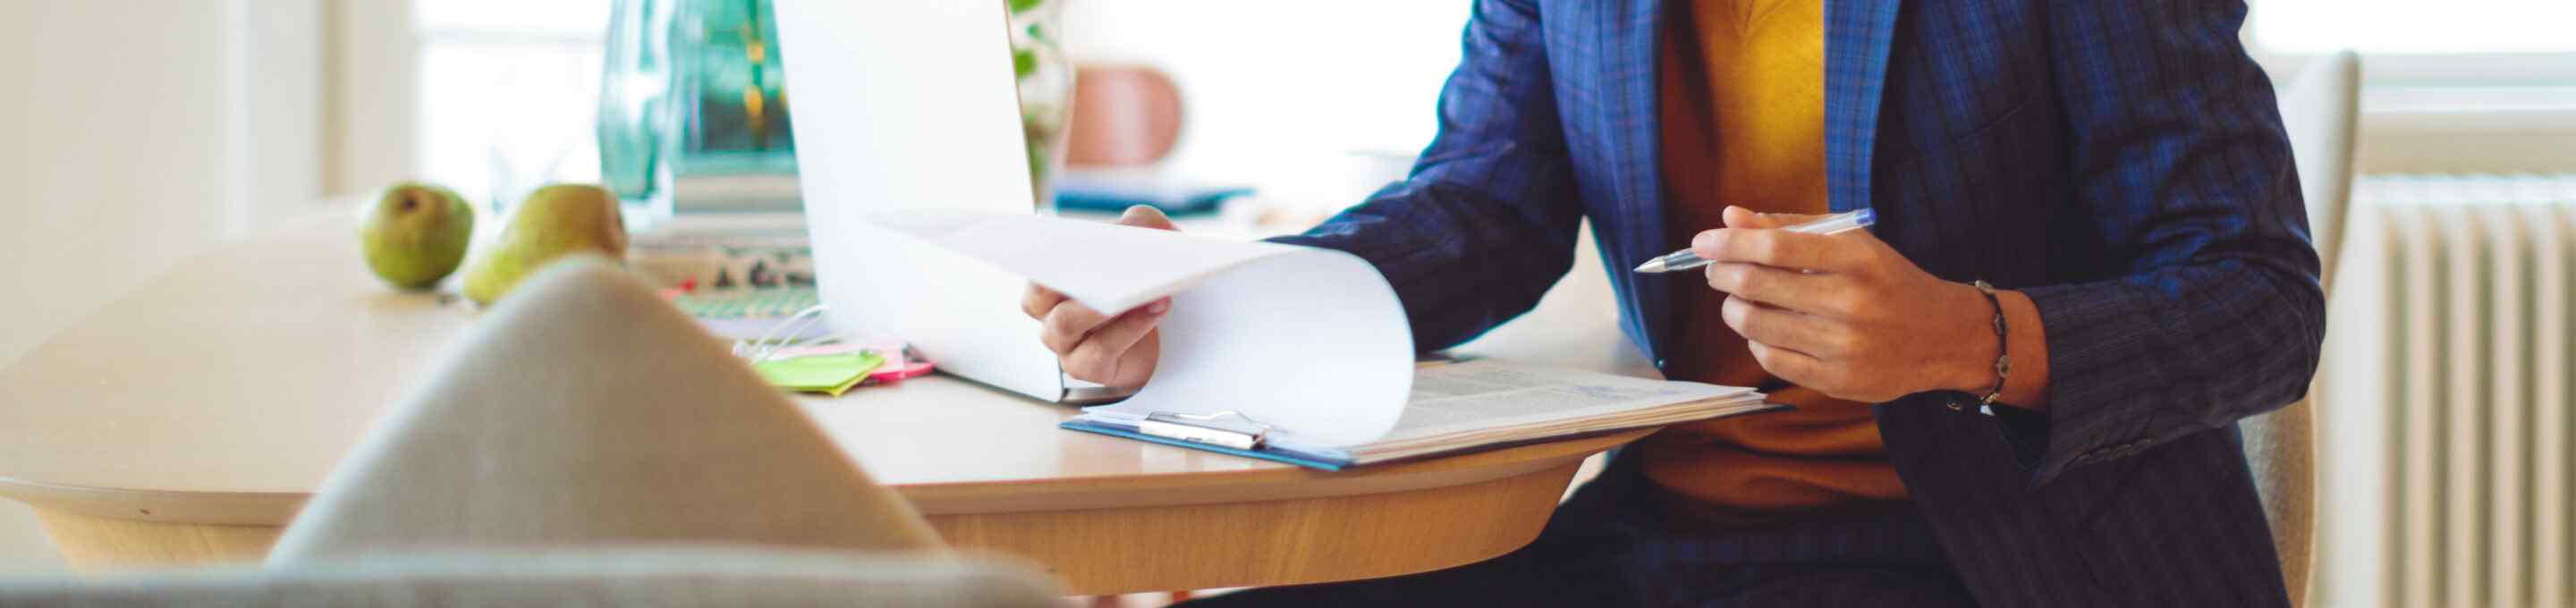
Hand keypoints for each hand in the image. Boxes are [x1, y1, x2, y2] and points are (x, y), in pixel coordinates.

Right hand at [1020, 206, 1176, 388]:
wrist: (1170, 332)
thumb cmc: (1144, 280)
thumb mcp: (1147, 242)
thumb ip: (1140, 223)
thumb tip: (1134, 228)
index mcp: (1050, 279)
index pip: (1031, 264)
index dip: (1039, 254)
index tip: (1058, 239)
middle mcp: (1047, 311)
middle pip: (1036, 296)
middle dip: (1063, 276)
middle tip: (1096, 261)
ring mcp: (1063, 344)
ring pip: (1064, 322)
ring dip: (1101, 304)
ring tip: (1139, 289)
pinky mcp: (1086, 368)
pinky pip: (1098, 350)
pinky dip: (1128, 328)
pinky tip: (1155, 309)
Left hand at [1693, 206, 1999, 402]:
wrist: (1943, 336)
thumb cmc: (1888, 281)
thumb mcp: (1851, 243)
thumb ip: (1790, 227)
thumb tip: (1730, 217)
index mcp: (1855, 259)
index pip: (1774, 246)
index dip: (1729, 243)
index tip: (1701, 242)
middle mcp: (1850, 302)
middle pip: (1756, 285)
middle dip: (1722, 274)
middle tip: (1716, 270)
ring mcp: (1843, 346)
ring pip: (1755, 325)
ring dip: (1734, 309)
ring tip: (1739, 299)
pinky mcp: (1837, 380)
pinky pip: (1771, 359)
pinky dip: (1756, 342)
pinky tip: (1765, 330)